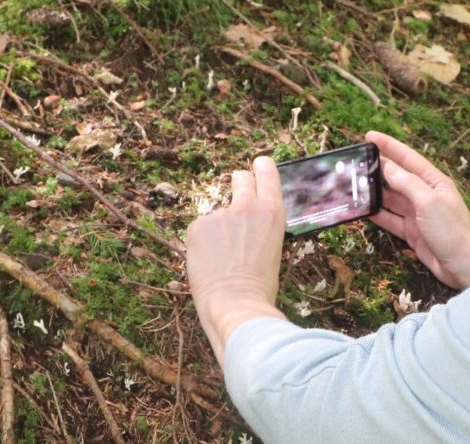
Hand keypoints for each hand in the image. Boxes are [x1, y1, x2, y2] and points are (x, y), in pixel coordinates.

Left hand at [186, 156, 287, 364]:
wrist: (235, 304)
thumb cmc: (260, 285)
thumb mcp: (272, 246)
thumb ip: (261, 224)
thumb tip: (248, 219)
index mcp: (271, 211)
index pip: (266, 171)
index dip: (261, 167)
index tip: (258, 165)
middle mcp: (246, 205)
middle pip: (239, 177)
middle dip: (239, 184)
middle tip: (237, 204)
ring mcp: (219, 214)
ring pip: (217, 212)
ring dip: (219, 226)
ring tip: (223, 257)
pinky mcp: (197, 226)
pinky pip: (201, 228)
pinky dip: (203, 242)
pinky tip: (209, 262)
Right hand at [366, 131, 469, 288]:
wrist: (465, 267)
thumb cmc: (452, 231)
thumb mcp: (429, 202)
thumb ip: (407, 183)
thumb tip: (388, 166)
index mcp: (434, 182)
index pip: (408, 158)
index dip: (389, 146)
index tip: (369, 136)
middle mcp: (425, 195)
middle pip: (397, 177)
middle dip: (378, 169)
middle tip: (356, 162)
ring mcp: (418, 214)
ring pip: (391, 198)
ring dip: (375, 192)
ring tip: (354, 184)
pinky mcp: (412, 232)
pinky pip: (390, 219)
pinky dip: (377, 214)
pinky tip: (363, 209)